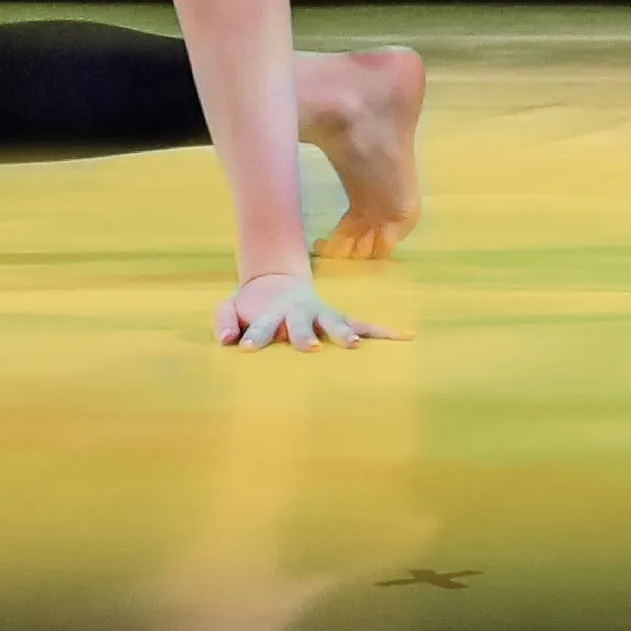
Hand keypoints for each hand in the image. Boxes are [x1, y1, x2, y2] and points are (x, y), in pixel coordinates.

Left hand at [214, 271, 412, 351]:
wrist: (276, 282)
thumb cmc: (252, 306)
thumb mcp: (230, 308)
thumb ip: (223, 321)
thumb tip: (225, 342)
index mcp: (271, 313)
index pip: (261, 326)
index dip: (254, 335)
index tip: (247, 347)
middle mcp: (298, 312)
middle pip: (301, 322)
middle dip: (304, 334)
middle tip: (309, 347)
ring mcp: (320, 315)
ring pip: (334, 321)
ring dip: (344, 331)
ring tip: (354, 343)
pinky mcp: (338, 319)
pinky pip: (364, 325)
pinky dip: (384, 332)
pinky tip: (407, 336)